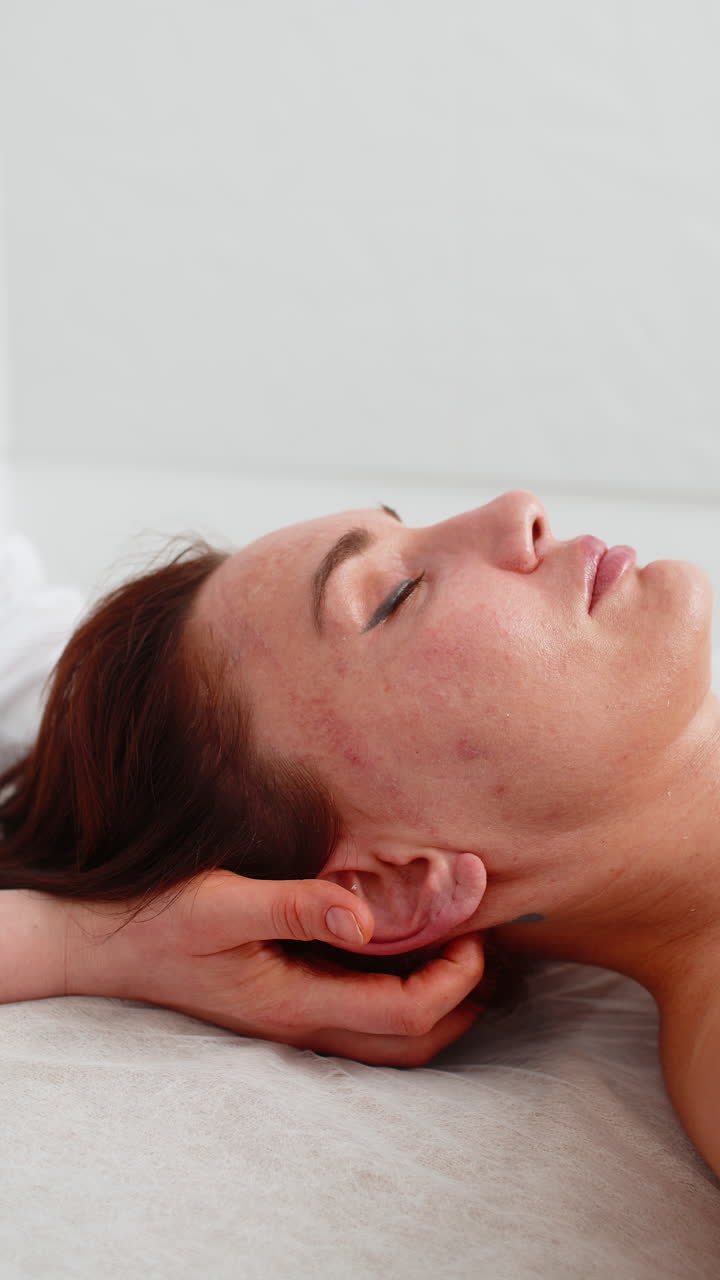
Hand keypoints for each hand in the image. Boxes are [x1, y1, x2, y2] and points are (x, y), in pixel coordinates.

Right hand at [63, 870, 485, 1065]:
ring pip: (387, 1040)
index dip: (455, 978)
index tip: (472, 930)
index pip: (407, 1013)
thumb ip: (294, 908)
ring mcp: (292, 1020)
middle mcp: (302, 1023)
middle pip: (410, 1044)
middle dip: (461, 1001)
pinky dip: (398, 995)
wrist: (102, 946)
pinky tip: (397, 949)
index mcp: (296, 1003)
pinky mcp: (282, 1005)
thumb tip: (366, 920)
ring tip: (454, 948)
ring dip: (434, 1004)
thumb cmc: (159, 918)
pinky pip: (359, 1018)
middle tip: (477, 944)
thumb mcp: (222, 902)